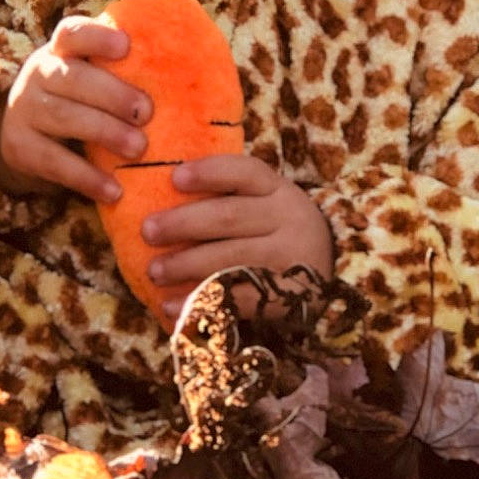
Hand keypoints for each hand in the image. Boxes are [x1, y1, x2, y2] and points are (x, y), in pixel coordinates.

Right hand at [0, 16, 149, 203]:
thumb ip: (127, 70)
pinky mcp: (19, 148)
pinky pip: (54, 162)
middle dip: (112, 94)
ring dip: (104, 132)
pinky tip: (114, 190)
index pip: (72, 33)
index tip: (127, 46)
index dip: (97, 38)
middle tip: (147, 112)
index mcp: (61, 50)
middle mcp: (39, 74)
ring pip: (62, 117)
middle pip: (72, 78)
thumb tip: (196, 66)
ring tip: (138, 148)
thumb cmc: (80, 101)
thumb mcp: (93, 78)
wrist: (25, 137)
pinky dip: (86, 178)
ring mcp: (24, 111)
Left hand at [140, 152, 333, 326]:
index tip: (175, 177)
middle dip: (183, 224)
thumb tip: (161, 190)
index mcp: (277, 189)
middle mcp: (287, 218)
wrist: (331, 268)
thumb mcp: (265, 201)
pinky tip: (172, 306)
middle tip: (148, 231)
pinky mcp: (286, 296)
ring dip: (186, 265)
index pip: (244, 172)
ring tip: (155, 271)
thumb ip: (226, 195)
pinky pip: (238, 299)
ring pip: (230, 258)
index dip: (209, 173)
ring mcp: (289, 259)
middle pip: (229, 217)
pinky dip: (201, 302)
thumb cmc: (277, 229)